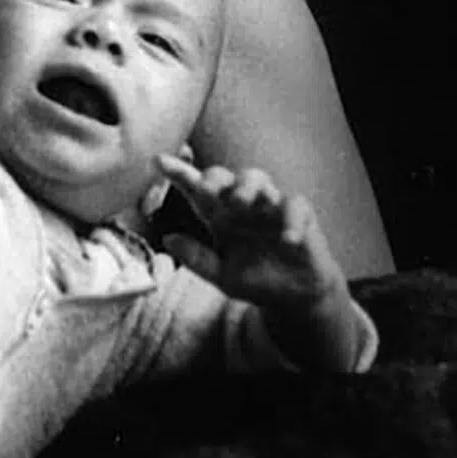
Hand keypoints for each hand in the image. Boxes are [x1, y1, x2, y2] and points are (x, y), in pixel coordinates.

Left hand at [157, 156, 349, 319]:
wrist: (295, 297)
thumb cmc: (257, 280)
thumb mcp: (224, 276)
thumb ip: (198, 259)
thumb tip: (168, 239)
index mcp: (220, 217)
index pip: (197, 190)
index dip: (178, 173)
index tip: (157, 160)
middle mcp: (243, 205)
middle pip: (225, 176)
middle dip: (215, 178)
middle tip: (207, 190)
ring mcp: (270, 207)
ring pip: (258, 178)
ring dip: (247, 186)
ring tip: (240, 202)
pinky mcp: (299, 214)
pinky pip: (294, 205)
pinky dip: (291, 220)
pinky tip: (288, 240)